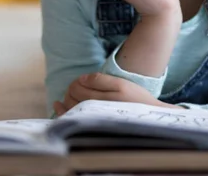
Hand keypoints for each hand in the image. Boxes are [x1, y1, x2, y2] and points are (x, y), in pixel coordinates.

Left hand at [54, 73, 180, 115]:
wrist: (149, 119)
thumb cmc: (135, 99)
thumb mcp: (120, 84)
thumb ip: (100, 80)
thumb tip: (81, 79)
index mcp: (97, 100)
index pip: (75, 88)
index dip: (75, 83)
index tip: (80, 81)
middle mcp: (92, 112)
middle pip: (71, 98)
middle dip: (70, 91)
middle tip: (75, 87)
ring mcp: (92, 121)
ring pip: (70, 110)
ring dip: (65, 101)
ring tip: (63, 97)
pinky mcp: (94, 127)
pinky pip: (74, 120)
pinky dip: (63, 113)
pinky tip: (58, 106)